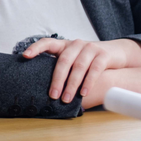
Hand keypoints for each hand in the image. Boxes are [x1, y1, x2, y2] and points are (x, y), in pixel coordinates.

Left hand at [23, 38, 140, 102]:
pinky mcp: (103, 54)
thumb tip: (43, 88)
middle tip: (52, 95)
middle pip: (64, 60)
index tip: (25, 56)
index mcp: (65, 45)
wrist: (116, 53)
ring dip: (72, 84)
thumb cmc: (89, 61)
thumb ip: (62, 68)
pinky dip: (88, 82)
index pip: (48, 42)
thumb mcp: (74, 60)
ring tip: (67, 98)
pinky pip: (94, 69)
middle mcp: (77, 44)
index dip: (36, 48)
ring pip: (79, 66)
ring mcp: (91, 48)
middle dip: (57, 79)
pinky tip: (83, 92)